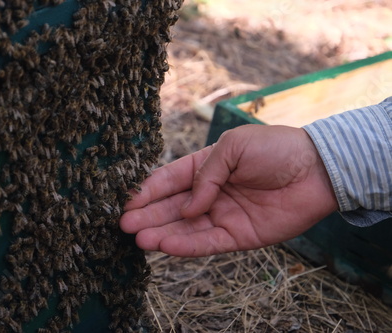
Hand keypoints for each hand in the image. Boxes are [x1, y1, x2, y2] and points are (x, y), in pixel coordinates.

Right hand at [120, 124, 337, 256]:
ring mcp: (222, 215)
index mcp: (205, 167)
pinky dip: (186, 246)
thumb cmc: (275, 149)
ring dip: (161, 233)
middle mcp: (210, 193)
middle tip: (124, 226)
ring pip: (185, 228)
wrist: (317, 168)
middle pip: (172, 207)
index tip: (126, 203)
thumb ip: (205, 175)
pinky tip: (166, 246)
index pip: (168, 180)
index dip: (147, 191)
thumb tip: (190, 206)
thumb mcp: (233, 147)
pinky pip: (207, 243)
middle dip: (148, 216)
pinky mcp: (238, 236)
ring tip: (139, 239)